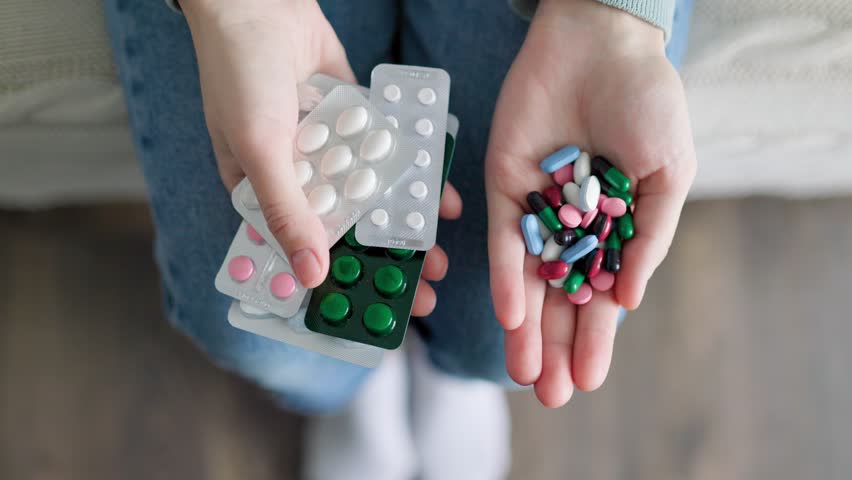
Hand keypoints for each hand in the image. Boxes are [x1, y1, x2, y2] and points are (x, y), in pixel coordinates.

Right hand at [183, 0, 462, 309]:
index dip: (338, 284)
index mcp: (263, 191)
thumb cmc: (241, 75)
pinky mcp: (353, 117)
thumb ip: (287, 212)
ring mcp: (328, 146)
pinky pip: (385, 152)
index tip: (371, 314)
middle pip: (346, 229)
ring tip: (437, 255)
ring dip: (402, 224)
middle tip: (422, 293)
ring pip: (371, 194)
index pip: (303, 249)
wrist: (258, 0)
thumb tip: (312, 275)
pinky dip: (410, 172)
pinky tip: (439, 197)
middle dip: (383, 262)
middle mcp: (297, 174)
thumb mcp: (261, 151)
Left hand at [485, 0, 695, 406]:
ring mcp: (536, 210)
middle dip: (555, 346)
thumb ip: (650, 238)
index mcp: (614, 230)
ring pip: (527, 280)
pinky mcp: (504, 187)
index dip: (594, 338)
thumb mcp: (669, 173)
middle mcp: (571, 228)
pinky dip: (507, 275)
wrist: (599, 44)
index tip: (588, 381)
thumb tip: (628, 302)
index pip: (600, 296)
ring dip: (525, 327)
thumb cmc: (647, 103)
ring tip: (526, 373)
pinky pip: (505, 239)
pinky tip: (511, 313)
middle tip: (550, 395)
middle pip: (559, 299)